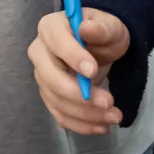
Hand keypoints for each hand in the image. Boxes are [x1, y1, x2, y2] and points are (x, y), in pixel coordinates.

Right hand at [27, 7, 130, 133]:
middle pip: (49, 77)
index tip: (93, 72)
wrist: (100, 47)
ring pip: (56, 99)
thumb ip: (102, 28)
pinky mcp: (50, 95)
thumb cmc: (102, 33)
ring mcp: (43, 76)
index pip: (56, 43)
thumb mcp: (110, 26)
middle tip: (108, 103)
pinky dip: (79, 124)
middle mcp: (40, 53)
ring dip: (84, 114)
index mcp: (50, 29)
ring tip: (114, 117)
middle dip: (78, 94)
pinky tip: (101, 126)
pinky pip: (59, 113)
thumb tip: (86, 29)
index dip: (72, 57)